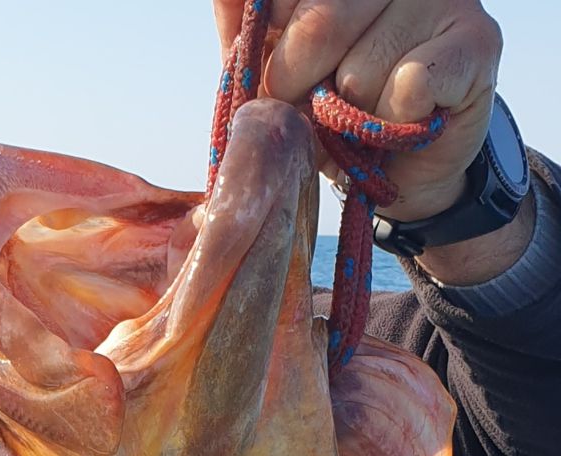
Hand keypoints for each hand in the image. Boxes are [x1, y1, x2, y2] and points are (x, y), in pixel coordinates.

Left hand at [211, 0, 502, 223]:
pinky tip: (405, 120)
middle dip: (299, 92)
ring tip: (364, 120)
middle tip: (318, 112)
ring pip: (361, 70)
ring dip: (351, 119)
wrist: (397, 170)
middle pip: (317, 29)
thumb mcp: (274, 75)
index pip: (283, 3)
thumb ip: (248, 30)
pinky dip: (393, 123)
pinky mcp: (476, 40)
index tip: (278, 86)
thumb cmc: (330, 115)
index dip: (274, 56)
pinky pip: (409, 87)